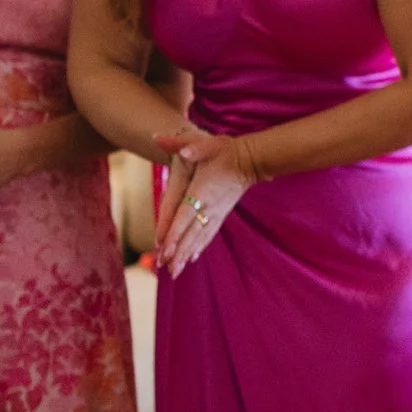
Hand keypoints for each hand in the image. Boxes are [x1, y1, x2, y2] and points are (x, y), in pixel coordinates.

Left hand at [153, 128, 257, 275]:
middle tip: (166, 269)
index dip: (174, 233)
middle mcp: (210, 206)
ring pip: (199, 238)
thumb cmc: (227, 151)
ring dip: (186, 255)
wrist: (252, 159)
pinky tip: (192, 259)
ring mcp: (217, 213)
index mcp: (203, 191)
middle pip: (191, 233)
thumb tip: (159, 138)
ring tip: (175, 272)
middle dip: (178, 252)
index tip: (164, 249)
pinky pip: (208, 234)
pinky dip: (199, 247)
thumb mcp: (205, 144)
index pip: (185, 215)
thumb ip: (184, 144)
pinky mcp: (221, 214)